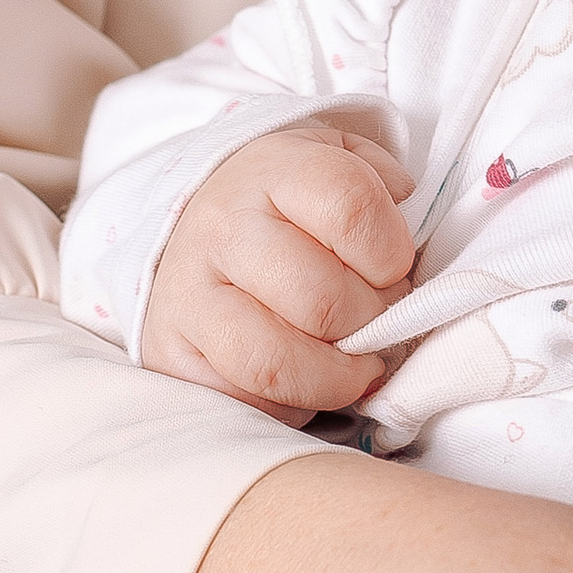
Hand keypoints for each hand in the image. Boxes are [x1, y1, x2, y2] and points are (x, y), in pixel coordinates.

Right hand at [140, 118, 415, 422]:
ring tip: (353, 364)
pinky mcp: (168, 353)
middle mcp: (222, 227)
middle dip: (370, 323)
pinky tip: (303, 378)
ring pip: (277, 363)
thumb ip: (384, 186)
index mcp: (274, 170)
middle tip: (375, 321)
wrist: (199, 227)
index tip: (395, 267)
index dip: (392, 250)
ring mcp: (187, 293)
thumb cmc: (292, 208)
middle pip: (322, 299)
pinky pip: (245, 402)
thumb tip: (404, 213)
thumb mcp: (341, 166)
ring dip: (335, 378)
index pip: (350, 207)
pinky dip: (290, 405)